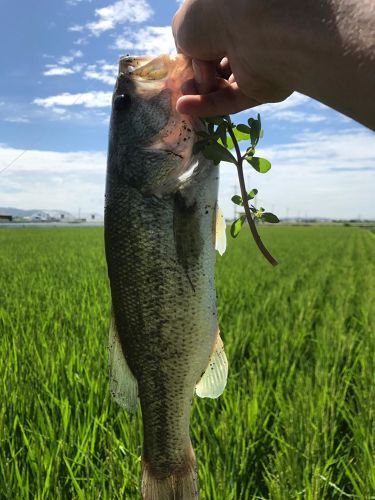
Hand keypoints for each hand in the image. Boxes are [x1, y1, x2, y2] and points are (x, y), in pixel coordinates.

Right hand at [172, 0, 291, 116]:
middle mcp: (246, 36)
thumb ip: (184, 43)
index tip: (182, 62)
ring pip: (222, 84)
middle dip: (196, 74)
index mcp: (231, 15)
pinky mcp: (261, 88)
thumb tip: (193, 64)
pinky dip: (208, 105)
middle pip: (215, 64)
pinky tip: (184, 107)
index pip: (208, 37)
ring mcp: (255, 64)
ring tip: (185, 92)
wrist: (253, 29)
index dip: (193, 52)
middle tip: (184, 81)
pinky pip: (232, 100)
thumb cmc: (214, 16)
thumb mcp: (184, 25)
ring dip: (200, 91)